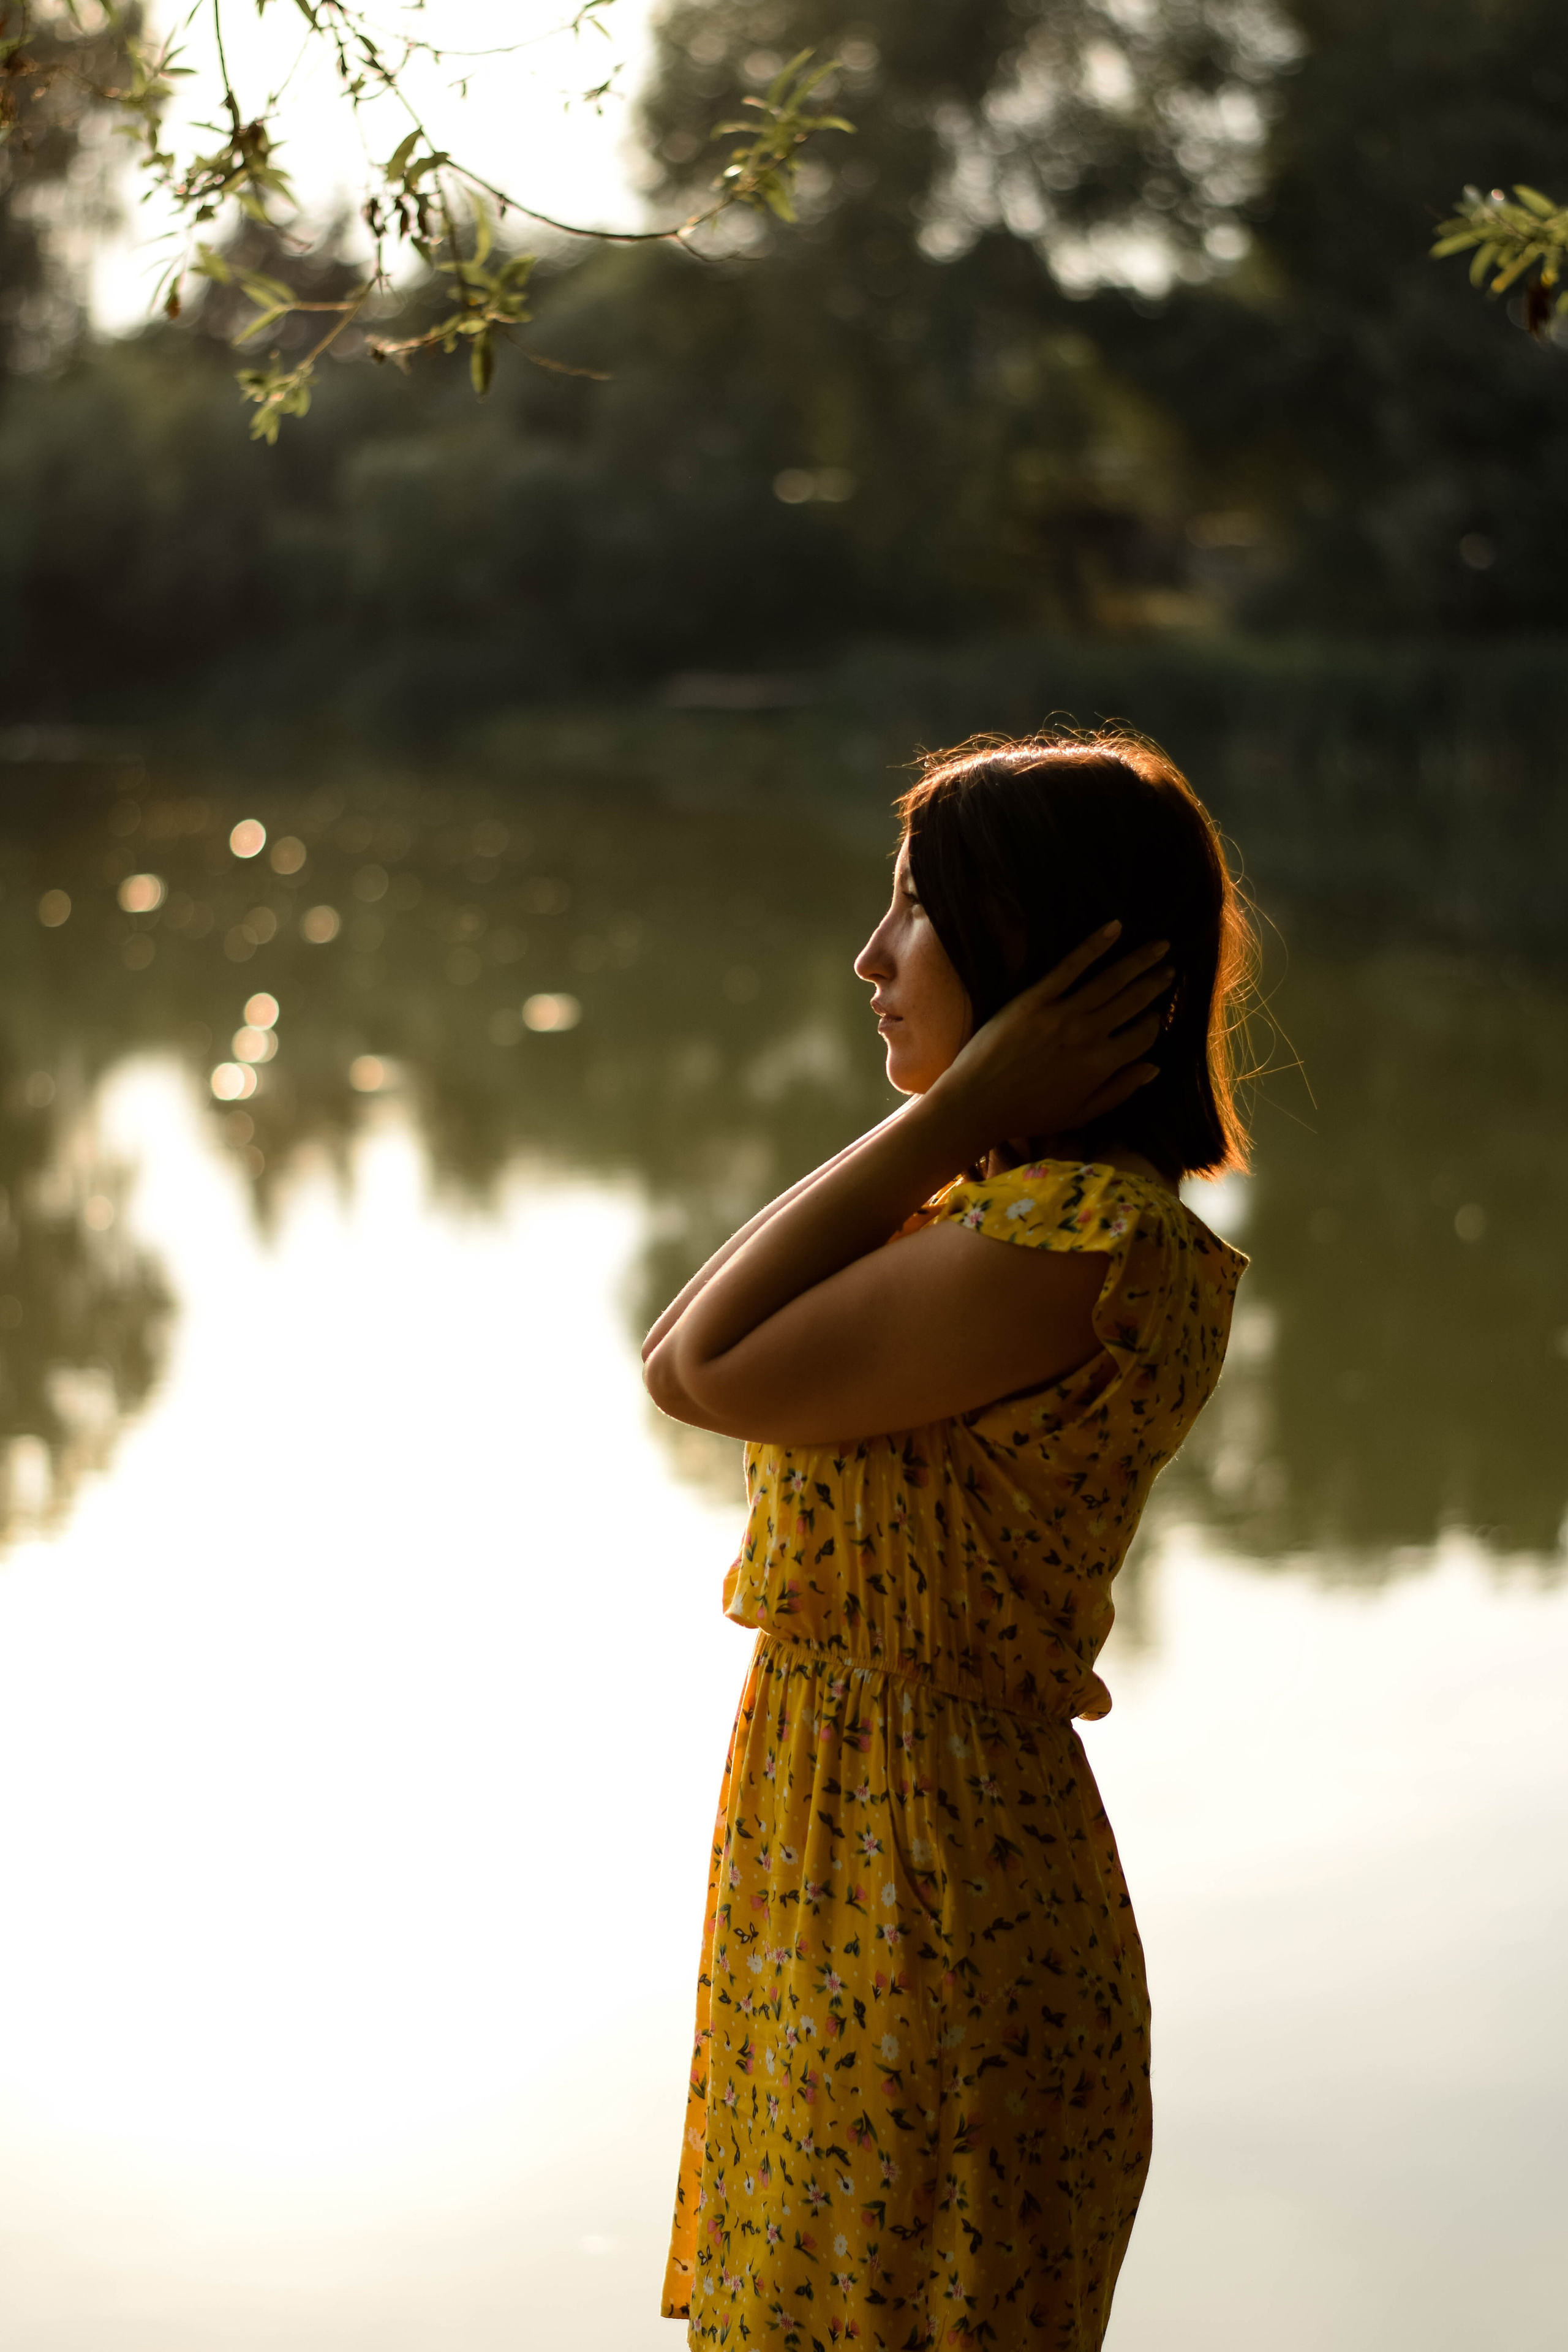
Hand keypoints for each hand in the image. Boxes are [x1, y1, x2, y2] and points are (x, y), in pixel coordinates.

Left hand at [928, 921, 1170, 1158]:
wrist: (974, 1104)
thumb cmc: (1026, 1115)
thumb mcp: (1079, 1115)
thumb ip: (1119, 1091)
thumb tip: (1154, 1067)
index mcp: (1100, 1066)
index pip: (1143, 1036)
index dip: (1154, 1024)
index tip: (1156, 1015)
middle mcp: (1086, 1036)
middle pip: (1132, 1001)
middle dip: (1155, 984)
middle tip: (1170, 968)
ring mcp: (1060, 1014)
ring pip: (1110, 980)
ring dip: (1138, 960)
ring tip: (1159, 945)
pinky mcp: (1034, 999)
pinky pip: (1070, 965)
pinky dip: (1095, 945)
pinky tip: (1114, 927)